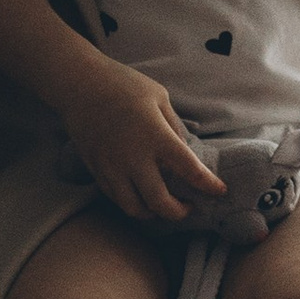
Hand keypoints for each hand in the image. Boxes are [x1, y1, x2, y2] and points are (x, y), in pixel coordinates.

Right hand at [67, 63, 225, 226]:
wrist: (78, 85)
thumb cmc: (123, 85)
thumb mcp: (159, 97)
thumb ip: (175, 128)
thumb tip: (184, 153)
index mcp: (156, 137)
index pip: (189, 171)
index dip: (208, 185)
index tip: (220, 191)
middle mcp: (134, 158)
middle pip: (160, 203)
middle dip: (179, 213)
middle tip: (189, 207)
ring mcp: (112, 167)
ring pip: (134, 208)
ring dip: (153, 213)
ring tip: (165, 206)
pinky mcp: (96, 170)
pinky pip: (116, 198)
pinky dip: (132, 203)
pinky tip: (142, 196)